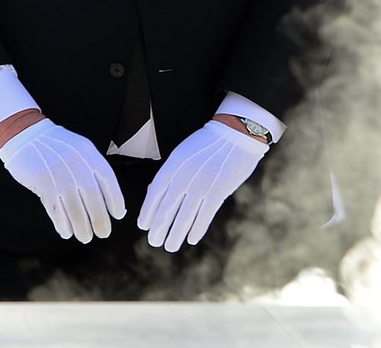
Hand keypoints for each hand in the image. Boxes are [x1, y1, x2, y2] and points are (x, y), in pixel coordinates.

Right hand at [0, 118, 125, 243]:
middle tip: (104, 233)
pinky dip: (62, 224)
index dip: (115, 200)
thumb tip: (109, 201)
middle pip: (93, 199)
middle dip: (100, 220)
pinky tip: (66, 232)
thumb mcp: (79, 150)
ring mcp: (59, 175)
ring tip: (85, 237)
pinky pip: (56, 210)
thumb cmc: (55, 146)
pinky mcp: (42, 184)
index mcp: (88, 154)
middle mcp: (76, 165)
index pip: (108, 181)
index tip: (118, 215)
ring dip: (82, 227)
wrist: (25, 135)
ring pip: (75, 209)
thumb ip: (93, 170)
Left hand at [138, 120, 266, 252]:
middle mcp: (185, 176)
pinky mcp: (219, 191)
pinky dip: (197, 229)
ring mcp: (202, 184)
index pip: (155, 193)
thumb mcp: (183, 153)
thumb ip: (171, 173)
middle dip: (159, 228)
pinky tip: (191, 239)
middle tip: (154, 241)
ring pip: (184, 216)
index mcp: (174, 164)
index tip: (143, 225)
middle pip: (167, 208)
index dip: (148, 211)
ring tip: (170, 246)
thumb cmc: (208, 144)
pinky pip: (205, 215)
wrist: (236, 133)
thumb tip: (154, 193)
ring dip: (176, 234)